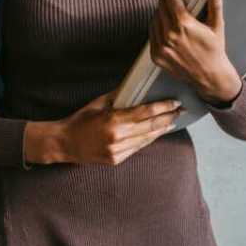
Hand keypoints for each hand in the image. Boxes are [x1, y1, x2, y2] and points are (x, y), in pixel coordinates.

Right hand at [54, 90, 181, 164]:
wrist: (64, 143)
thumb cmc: (81, 120)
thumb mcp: (99, 103)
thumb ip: (119, 96)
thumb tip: (137, 86)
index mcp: (113, 120)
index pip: (145, 112)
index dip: (162, 107)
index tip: (175, 102)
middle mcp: (117, 137)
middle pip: (150, 126)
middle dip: (168, 118)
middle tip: (181, 111)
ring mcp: (117, 151)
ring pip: (146, 139)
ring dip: (161, 130)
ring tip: (172, 122)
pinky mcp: (116, 160)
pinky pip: (137, 148)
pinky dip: (148, 139)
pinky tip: (156, 133)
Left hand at [149, 0, 241, 103]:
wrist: (210, 76)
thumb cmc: (214, 51)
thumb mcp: (217, 25)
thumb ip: (215, 3)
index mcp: (184, 24)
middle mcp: (170, 35)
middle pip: (161, 6)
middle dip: (169, 1)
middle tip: (178, 2)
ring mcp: (161, 46)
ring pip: (154, 18)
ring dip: (162, 13)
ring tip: (174, 16)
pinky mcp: (156, 55)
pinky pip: (151, 33)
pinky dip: (158, 28)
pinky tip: (168, 29)